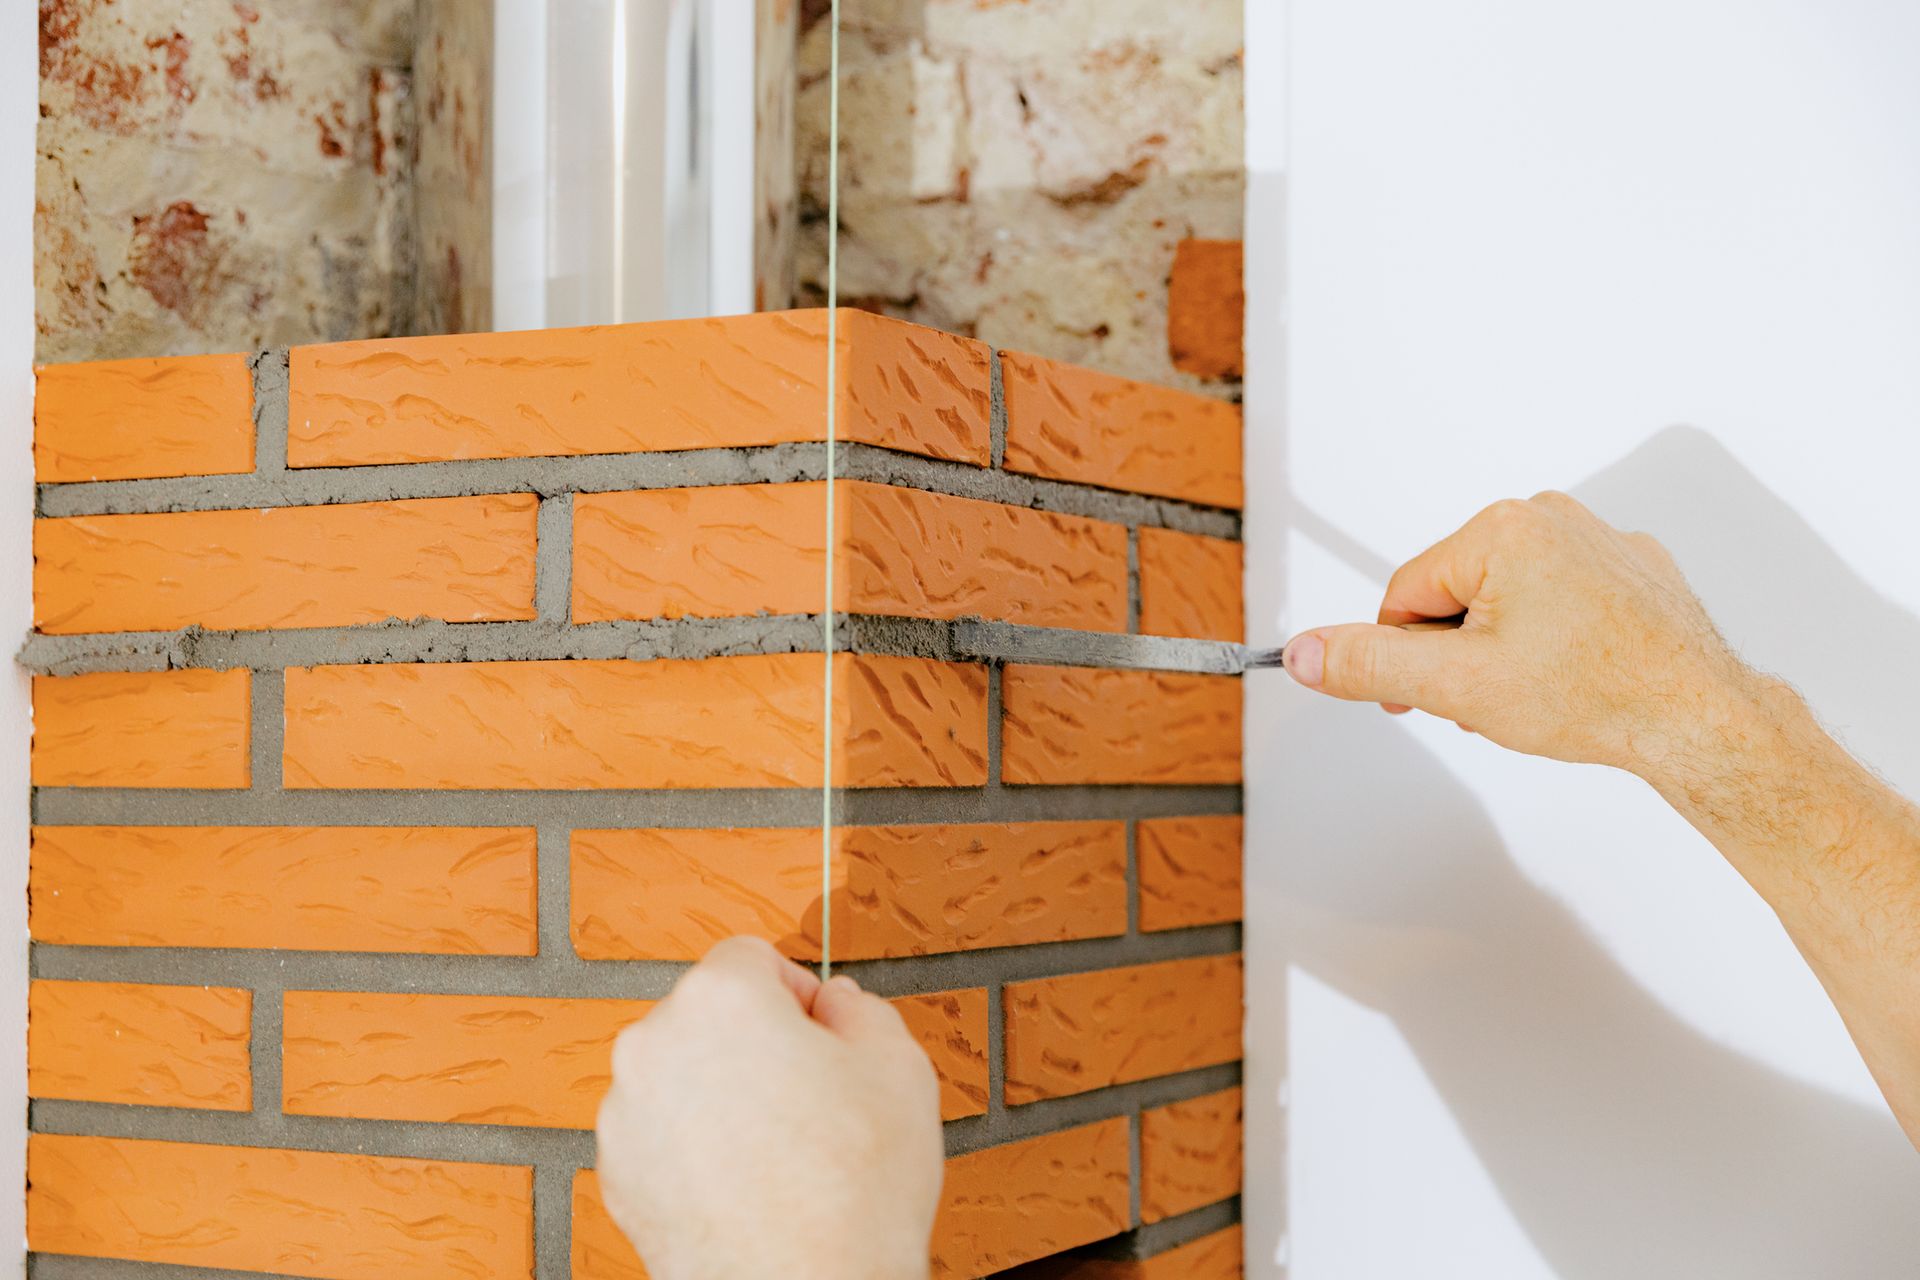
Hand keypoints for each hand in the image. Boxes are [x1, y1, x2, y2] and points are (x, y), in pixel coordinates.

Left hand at [595, 937, 943, 1279]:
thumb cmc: (852, 1192)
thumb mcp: (898, 1064)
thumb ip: (860, 1008)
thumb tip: (834, 1005)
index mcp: (719, 998)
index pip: (754, 957)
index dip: (799, 995)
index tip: (822, 1037)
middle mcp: (654, 1044)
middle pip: (710, 1015)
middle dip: (757, 1044)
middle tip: (810, 1099)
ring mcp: (626, 1114)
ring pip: (684, 1074)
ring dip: (723, 1094)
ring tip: (781, 1151)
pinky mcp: (618, 1174)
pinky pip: (663, 1133)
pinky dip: (696, 1147)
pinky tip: (747, 1183)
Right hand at [1283, 491, 1755, 780]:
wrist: (1698, 719)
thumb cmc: (1594, 695)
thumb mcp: (1457, 686)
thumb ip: (1369, 665)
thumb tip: (1304, 652)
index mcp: (1501, 530)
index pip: (1406, 593)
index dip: (1407, 656)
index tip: (1428, 698)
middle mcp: (1552, 518)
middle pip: (1457, 593)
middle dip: (1462, 653)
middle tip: (1498, 699)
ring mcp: (1600, 541)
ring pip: (1510, 600)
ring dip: (1506, 650)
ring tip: (1545, 693)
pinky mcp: (1636, 569)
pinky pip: (1565, 601)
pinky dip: (1559, 640)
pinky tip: (1582, 677)